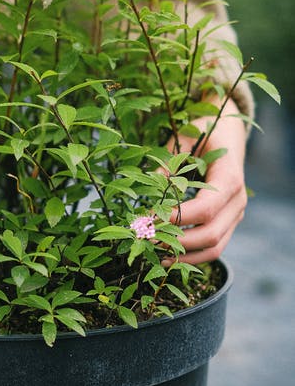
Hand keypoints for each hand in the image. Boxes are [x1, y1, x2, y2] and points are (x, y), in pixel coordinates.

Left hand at [165, 99, 247, 264]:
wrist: (229, 131)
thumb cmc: (206, 130)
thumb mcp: (186, 137)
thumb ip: (170, 162)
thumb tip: (152, 187)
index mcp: (230, 178)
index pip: (205, 208)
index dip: (178, 217)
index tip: (150, 217)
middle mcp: (238, 200)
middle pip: (211, 234)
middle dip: (177, 241)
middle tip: (147, 238)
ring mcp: (236, 214)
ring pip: (215, 247)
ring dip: (185, 255)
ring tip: (156, 255)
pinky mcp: (229, 222)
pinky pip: (215, 246)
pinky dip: (193, 255)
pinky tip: (169, 255)